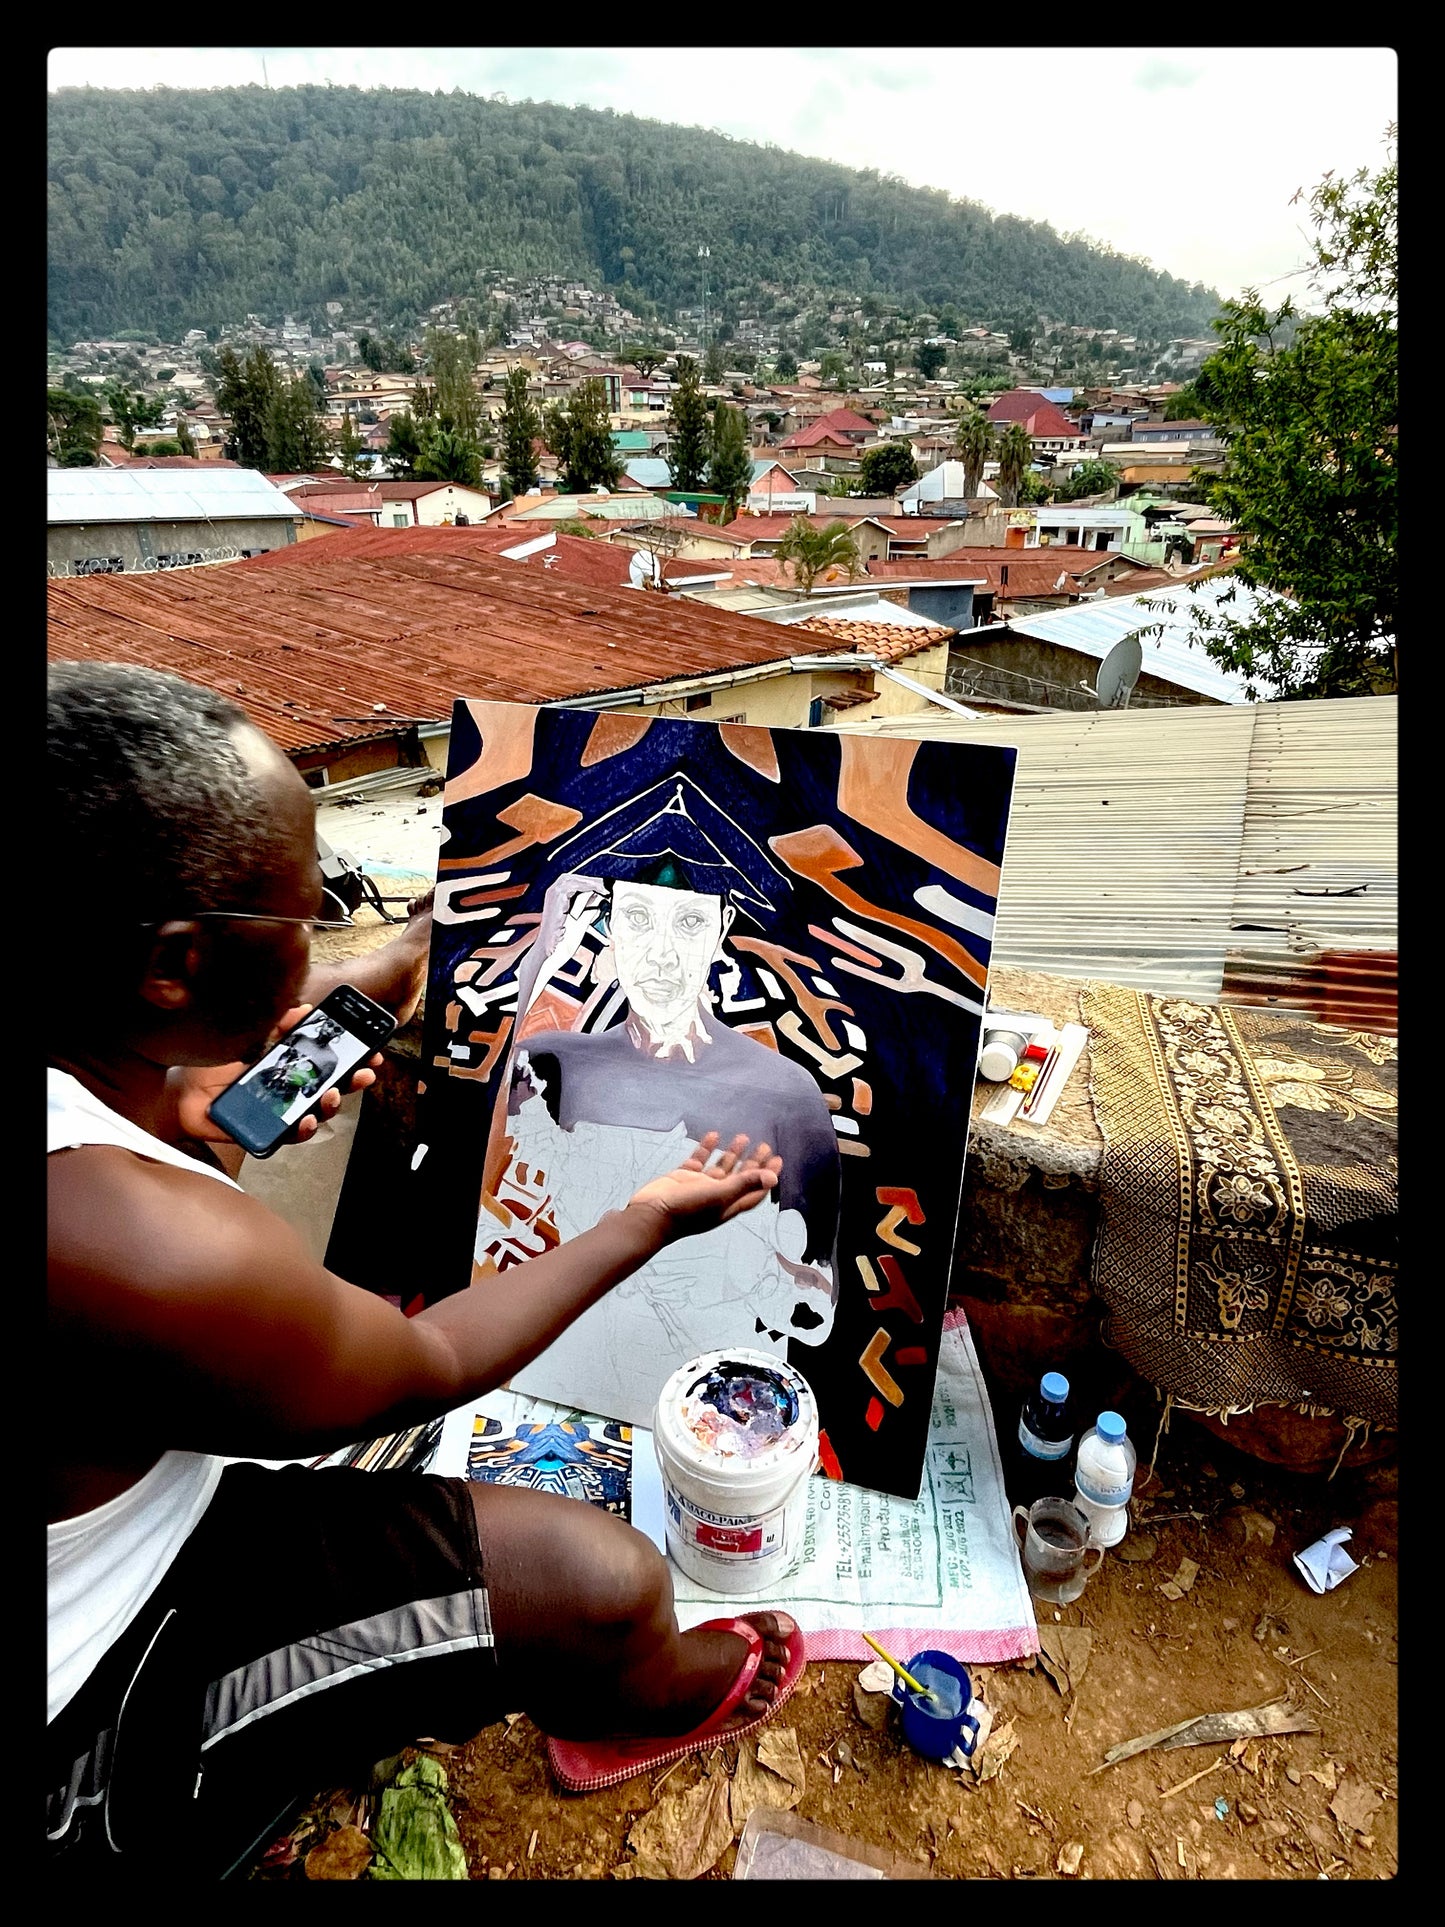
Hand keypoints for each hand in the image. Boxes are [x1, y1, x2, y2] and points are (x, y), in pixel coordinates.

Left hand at [167, 1004, 382, 1148]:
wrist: (179, 1091)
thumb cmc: (212, 1065)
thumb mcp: (247, 1036)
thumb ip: (275, 1024)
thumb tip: (304, 1008)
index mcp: (289, 1067)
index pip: (328, 1064)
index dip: (352, 1061)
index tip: (372, 1054)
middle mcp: (289, 1091)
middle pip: (331, 1089)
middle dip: (352, 1082)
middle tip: (364, 1075)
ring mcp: (279, 1113)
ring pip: (316, 1114)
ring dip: (330, 1106)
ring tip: (332, 1095)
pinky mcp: (265, 1132)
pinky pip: (290, 1135)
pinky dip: (302, 1129)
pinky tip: (307, 1120)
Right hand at [627, 1132, 781, 1243]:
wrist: (651, 1214)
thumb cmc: (686, 1211)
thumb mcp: (720, 1196)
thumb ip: (744, 1184)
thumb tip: (773, 1178)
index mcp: (728, 1205)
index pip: (754, 1191)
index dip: (767, 1177)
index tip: (777, 1160)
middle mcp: (716, 1196)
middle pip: (740, 1177)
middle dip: (753, 1163)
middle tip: (764, 1145)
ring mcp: (699, 1186)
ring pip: (720, 1167)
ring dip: (732, 1153)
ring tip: (743, 1136)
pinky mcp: (683, 1177)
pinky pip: (699, 1159)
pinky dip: (707, 1148)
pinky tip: (713, 1135)